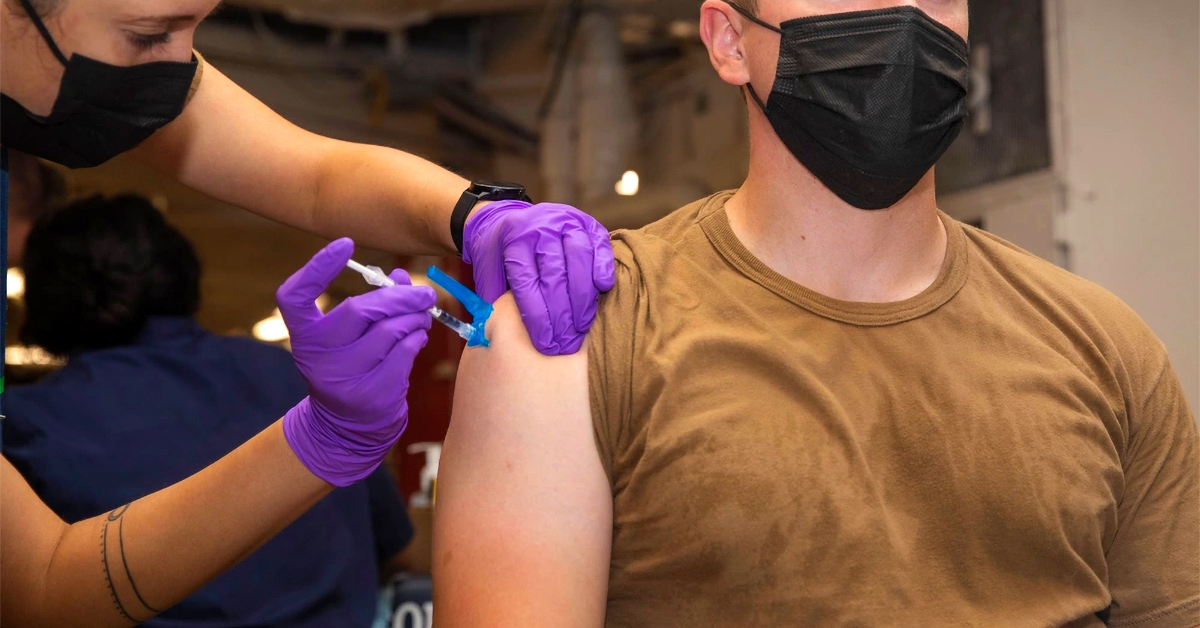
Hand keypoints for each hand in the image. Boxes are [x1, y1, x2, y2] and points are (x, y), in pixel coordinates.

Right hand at [277, 238, 435, 485]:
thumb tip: (399, 275)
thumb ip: (370, 301)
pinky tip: (418, 336)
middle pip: (358, 310)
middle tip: (423, 292)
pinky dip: (417, 338)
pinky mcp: (372, 394)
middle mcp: (317, 357)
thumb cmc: (350, 366)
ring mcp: (344, 378)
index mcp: (304, 336)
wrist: (346, 427)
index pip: (294, 296)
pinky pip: (404, 352)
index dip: (316, 268)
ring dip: (415, 317)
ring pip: (389, 331)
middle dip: (399, 296)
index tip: (345, 243)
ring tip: (422, 316)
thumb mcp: (347, 335)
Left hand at [463, 200, 615, 354]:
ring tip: (582, 327)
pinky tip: (603, 289)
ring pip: (580, 259)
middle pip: (555, 275)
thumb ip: (491, 296)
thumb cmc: (501, 251)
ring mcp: (568, 223)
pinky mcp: (590, 224)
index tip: (545, 343)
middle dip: (562, 315)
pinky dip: (603, 267)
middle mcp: (542, 229)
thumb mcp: (487, 268)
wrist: (512, 217)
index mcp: (514, 240)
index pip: (527, 283)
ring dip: (583, 298)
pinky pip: (601, 246)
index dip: (537, 316)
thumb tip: (496, 332)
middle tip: (565, 344)